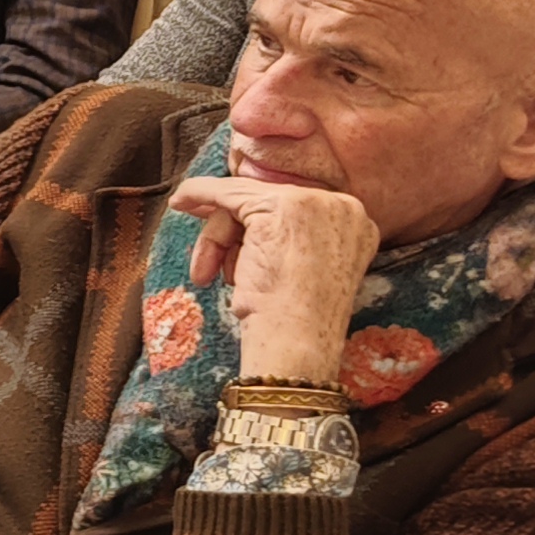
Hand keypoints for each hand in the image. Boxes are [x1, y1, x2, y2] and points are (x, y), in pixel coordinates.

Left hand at [171, 173, 382, 387]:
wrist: (298, 342)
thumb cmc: (294, 320)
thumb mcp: (299, 268)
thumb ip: (288, 237)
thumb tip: (247, 213)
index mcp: (355, 224)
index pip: (292, 207)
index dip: (252, 218)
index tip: (224, 226)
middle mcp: (344, 207)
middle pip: (269, 204)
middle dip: (230, 235)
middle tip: (206, 269)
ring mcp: (317, 203)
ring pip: (247, 202)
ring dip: (218, 241)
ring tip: (213, 276)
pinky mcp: (282, 205)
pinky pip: (229, 191)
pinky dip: (199, 194)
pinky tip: (180, 201)